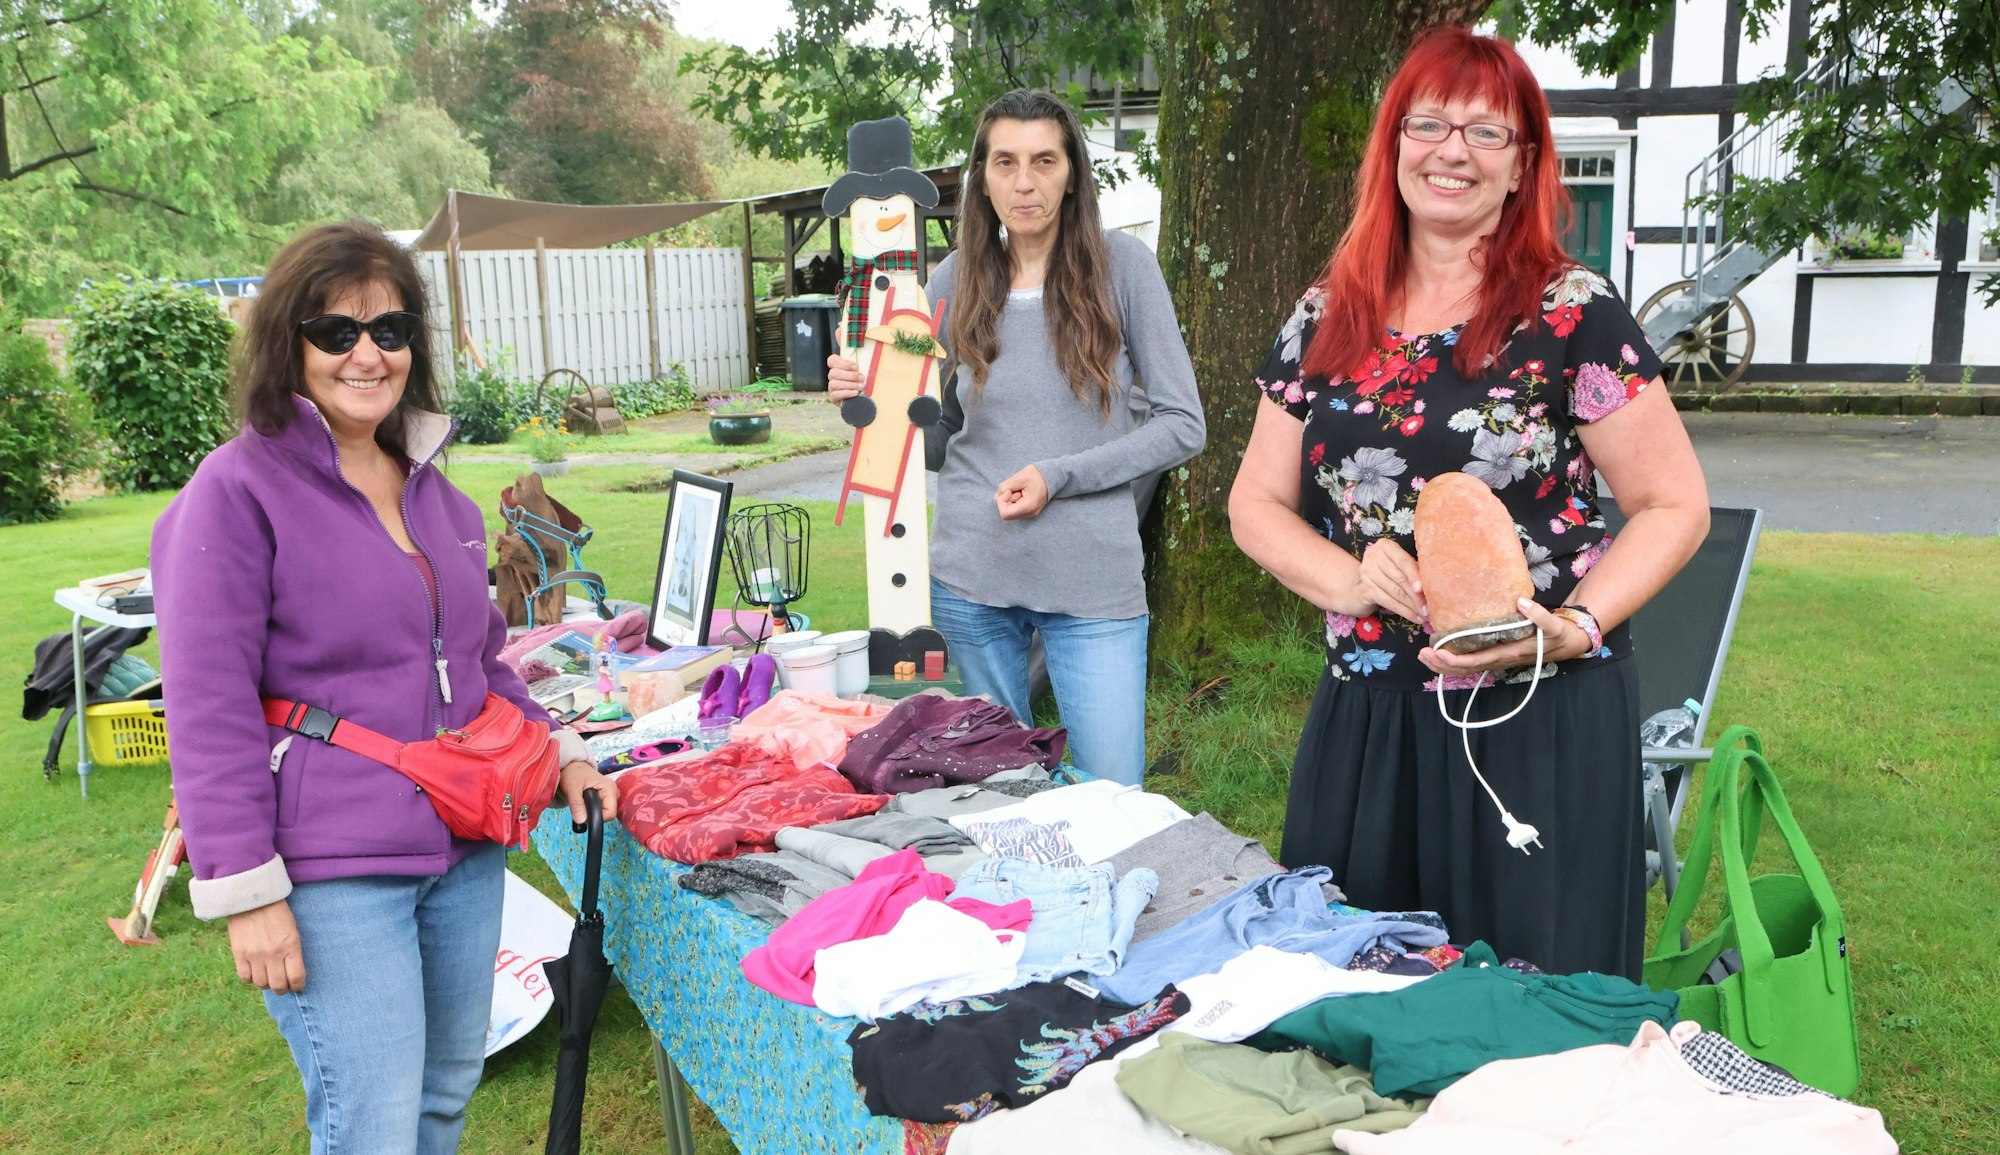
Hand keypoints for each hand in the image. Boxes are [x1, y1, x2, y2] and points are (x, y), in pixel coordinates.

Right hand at [227, 899, 305, 993]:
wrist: (253, 899)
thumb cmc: (277, 913)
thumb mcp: (292, 930)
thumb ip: (292, 951)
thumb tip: (291, 972)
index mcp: (291, 946)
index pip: (296, 978)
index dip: (298, 985)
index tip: (297, 985)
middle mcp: (273, 954)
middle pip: (278, 986)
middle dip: (282, 989)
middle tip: (282, 985)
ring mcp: (255, 955)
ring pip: (261, 984)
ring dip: (266, 983)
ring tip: (268, 977)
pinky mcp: (239, 954)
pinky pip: (245, 977)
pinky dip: (250, 978)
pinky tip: (254, 972)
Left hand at [558, 761, 619, 823]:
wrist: (572, 768)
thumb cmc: (573, 774)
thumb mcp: (572, 788)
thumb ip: (577, 804)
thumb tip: (581, 821)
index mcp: (609, 788)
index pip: (610, 813)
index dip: (597, 817)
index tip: (584, 816)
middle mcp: (613, 792)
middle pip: (609, 814)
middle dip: (594, 815)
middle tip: (581, 808)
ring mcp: (610, 795)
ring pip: (605, 813)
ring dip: (593, 813)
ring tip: (582, 804)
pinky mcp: (606, 798)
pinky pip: (602, 810)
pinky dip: (592, 811)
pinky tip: (585, 804)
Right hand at [827, 354, 863, 402]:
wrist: (860, 398)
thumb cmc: (859, 384)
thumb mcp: (860, 374)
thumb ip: (857, 371)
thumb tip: (857, 372)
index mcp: (837, 367)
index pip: (832, 360)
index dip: (844, 363)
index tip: (856, 367)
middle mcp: (832, 377)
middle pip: (834, 373)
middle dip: (850, 376)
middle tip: (861, 379)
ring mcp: (831, 388)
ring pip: (834, 384)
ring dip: (850, 385)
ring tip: (860, 387)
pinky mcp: (833, 398)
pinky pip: (835, 395)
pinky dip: (846, 393)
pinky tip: (855, 393)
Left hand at [994, 465, 1049, 520]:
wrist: (1052, 475)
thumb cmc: (1037, 475)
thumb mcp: (1018, 478)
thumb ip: (1004, 487)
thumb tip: (997, 497)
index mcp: (1028, 507)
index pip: (1005, 514)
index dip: (1002, 502)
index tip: (1008, 490)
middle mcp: (1030, 513)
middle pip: (1007, 513)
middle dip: (1006, 500)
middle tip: (1014, 489)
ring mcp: (1031, 513)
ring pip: (1011, 511)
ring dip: (1010, 500)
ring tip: (1019, 490)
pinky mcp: (1030, 510)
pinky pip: (1016, 509)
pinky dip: (1014, 501)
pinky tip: (1021, 493)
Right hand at [1353, 539, 1425, 624]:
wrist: (1357, 588)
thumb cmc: (1385, 575)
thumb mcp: (1398, 566)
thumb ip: (1412, 569)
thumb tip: (1435, 585)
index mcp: (1385, 546)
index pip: (1403, 561)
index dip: (1415, 575)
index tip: (1424, 589)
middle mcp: (1373, 556)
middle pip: (1400, 578)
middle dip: (1417, 595)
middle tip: (1430, 608)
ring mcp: (1367, 573)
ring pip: (1396, 592)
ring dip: (1413, 606)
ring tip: (1426, 615)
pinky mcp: (1365, 590)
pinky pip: (1389, 602)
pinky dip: (1404, 611)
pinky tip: (1415, 618)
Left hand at [1417, 598, 1590, 676]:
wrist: (1567, 644)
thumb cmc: (1558, 635)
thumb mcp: (1553, 625)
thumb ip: (1539, 615)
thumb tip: (1521, 602)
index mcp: (1509, 653)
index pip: (1477, 661)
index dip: (1457, 659)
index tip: (1439, 652)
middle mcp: (1499, 660)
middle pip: (1465, 669)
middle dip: (1442, 664)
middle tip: (1422, 653)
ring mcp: (1495, 660)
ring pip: (1465, 668)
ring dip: (1443, 664)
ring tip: (1424, 655)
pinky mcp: (1494, 655)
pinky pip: (1470, 662)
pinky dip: (1453, 659)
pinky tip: (1439, 652)